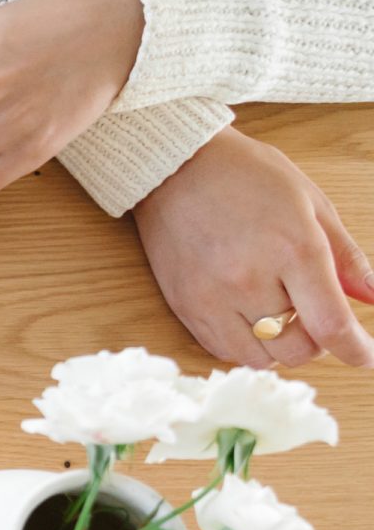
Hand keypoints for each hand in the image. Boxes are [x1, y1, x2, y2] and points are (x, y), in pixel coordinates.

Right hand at [133, 127, 373, 369]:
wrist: (174, 169)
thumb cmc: (246, 176)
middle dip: (317, 342)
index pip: (331, 324)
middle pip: (297, 350)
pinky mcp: (186, 308)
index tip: (367, 357)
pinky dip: (247, 346)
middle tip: (314, 316)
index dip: (356, 350)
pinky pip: (224, 351)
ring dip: (280, 348)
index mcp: (293, 249)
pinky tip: (251, 319)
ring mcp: (213, 298)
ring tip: (280, 317)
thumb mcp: (311, 203)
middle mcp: (251, 280)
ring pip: (261, 359)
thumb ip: (345, 256)